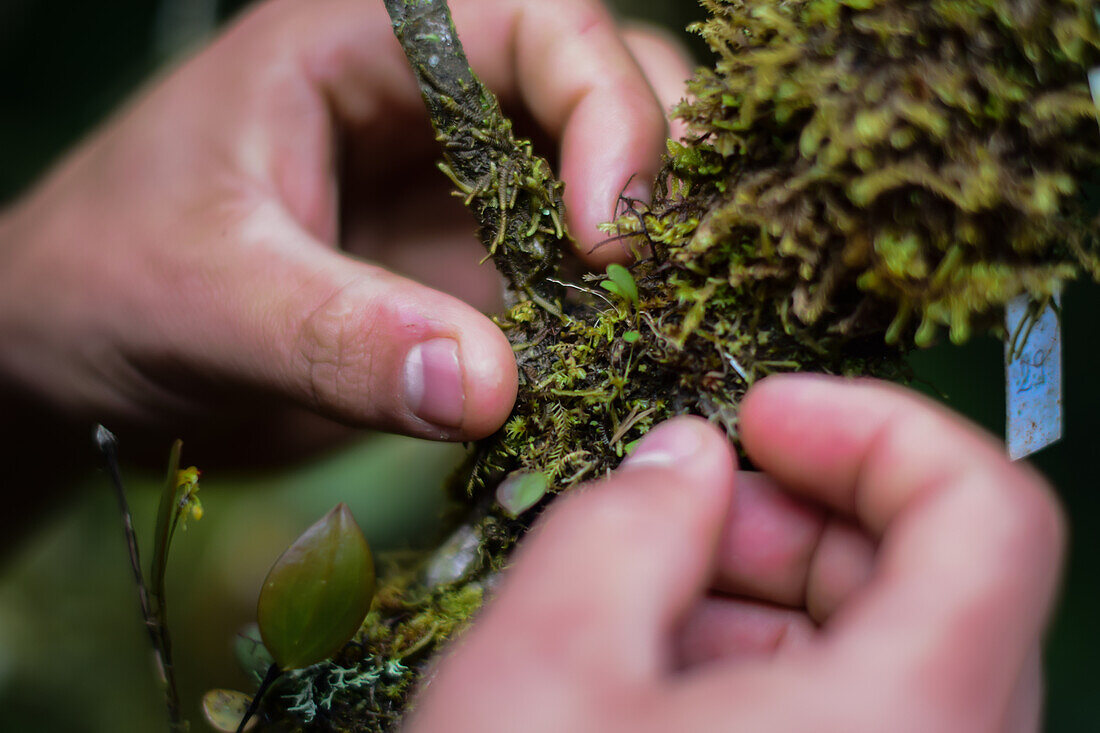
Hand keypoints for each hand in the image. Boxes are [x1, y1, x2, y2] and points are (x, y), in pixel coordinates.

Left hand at [0, 0, 691, 456]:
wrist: (85, 356)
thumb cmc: (109, 283)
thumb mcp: (207, 296)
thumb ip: (337, 336)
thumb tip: (487, 388)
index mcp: (369, 36)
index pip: (542, 23)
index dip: (606, 114)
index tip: (609, 242)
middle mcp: (439, 99)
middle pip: (609, 86)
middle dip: (655, 173)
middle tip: (657, 289)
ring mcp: (465, 190)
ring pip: (610, 181)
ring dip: (648, 253)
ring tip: (656, 335)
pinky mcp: (474, 274)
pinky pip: (574, 281)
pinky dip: (610, 320)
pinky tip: (618, 372)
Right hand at [410, 375, 1063, 732]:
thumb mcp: (539, 672)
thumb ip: (624, 524)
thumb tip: (687, 459)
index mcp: (907, 729)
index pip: (990, 514)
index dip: (879, 429)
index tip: (763, 415)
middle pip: (943, 583)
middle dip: (804, 518)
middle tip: (684, 512)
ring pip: (898, 661)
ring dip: (776, 601)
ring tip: (647, 613)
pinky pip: (863, 731)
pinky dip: (775, 683)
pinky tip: (663, 695)